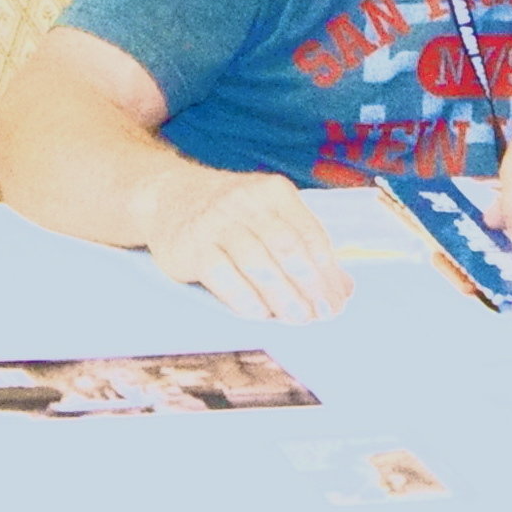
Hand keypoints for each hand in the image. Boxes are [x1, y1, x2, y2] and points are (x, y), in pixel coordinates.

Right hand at [140, 165, 352, 321]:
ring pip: (259, 264)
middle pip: (288, 249)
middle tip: (322, 314)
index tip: (337, 301)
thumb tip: (343, 288)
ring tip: (298, 319)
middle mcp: (246, 202)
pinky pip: (224, 276)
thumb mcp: (268, 214)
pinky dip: (246, 298)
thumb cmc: (231, 214)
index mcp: (274, 192)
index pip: (310, 234)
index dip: (328, 272)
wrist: (169, 197)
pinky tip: (260, 314)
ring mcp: (217, 222)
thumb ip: (304, 245)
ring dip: (283, 297)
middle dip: (310, 286)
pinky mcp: (192, 246)